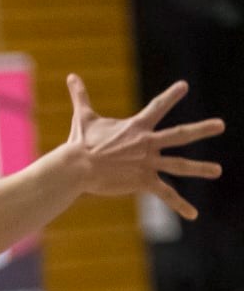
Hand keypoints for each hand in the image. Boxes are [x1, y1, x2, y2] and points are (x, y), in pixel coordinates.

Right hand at [66, 75, 223, 220]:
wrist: (78, 166)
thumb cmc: (79, 143)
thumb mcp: (83, 117)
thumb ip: (80, 96)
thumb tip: (69, 75)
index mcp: (137, 126)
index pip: (158, 106)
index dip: (172, 95)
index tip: (184, 87)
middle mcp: (148, 142)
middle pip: (181, 134)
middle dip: (202, 129)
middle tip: (221, 125)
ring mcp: (148, 162)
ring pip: (179, 165)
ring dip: (201, 168)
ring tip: (218, 170)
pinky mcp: (143, 181)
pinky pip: (165, 194)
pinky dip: (180, 205)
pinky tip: (193, 215)